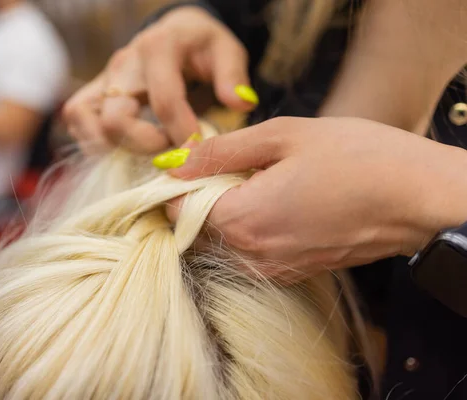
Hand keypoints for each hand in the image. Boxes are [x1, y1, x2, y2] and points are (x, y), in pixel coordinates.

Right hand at [63, 6, 257, 154]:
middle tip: (171, 152)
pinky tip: (124, 150)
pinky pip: (77, 120)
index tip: (197, 149)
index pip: (164, 99)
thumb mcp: (226, 50)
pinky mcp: (92, 93)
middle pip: (115, 119)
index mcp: (157, 48)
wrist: (174, 34)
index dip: (181, 132)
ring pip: (85, 122)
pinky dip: (94, 142)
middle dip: (144, 146)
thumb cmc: (202, 47)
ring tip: (147, 151)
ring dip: (114, 148)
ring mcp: (102, 79)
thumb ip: (233, 76)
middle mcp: (123, 63)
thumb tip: (242, 104)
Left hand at [167, 117, 466, 281]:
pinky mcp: (295, 272)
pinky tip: (286, 198)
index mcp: (241, 221)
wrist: (419, 197)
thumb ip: (221, 151)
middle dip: (206, 194)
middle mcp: (251, 256)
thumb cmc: (358, 158)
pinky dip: (255, 225)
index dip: (181, 182)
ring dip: (232, 208)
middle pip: (199, 226)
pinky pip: (253, 250)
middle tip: (241, 162)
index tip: (202, 159)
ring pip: (225, 239)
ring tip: (268, 178)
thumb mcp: (282, 136)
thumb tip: (174, 162)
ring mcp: (275, 269)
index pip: (177, 210)